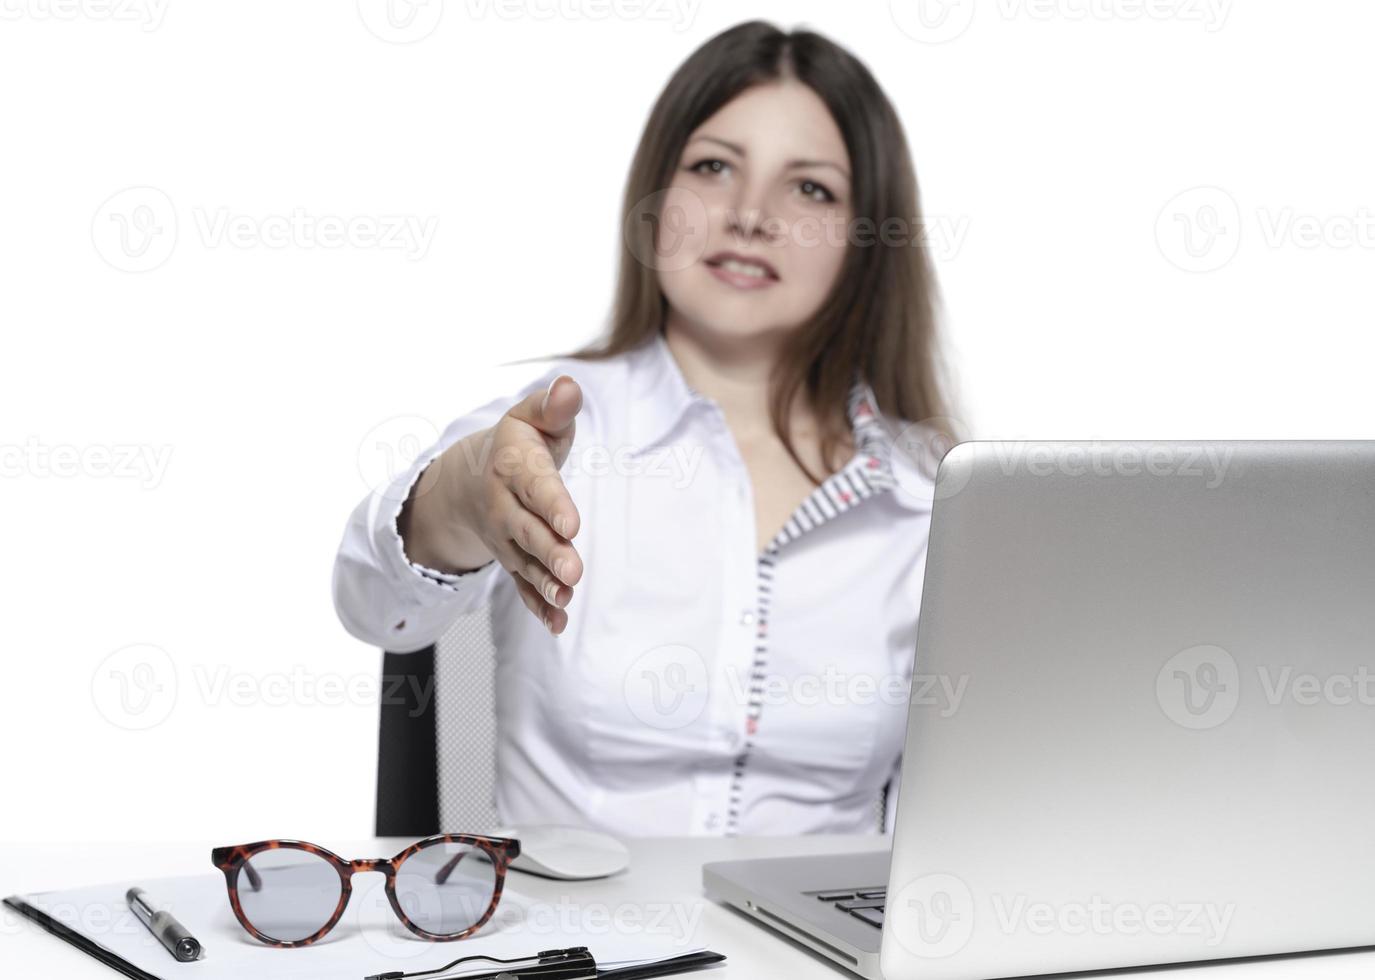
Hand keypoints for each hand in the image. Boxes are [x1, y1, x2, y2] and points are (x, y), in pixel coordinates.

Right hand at [452, 375, 584, 633]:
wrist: (473, 479)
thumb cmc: (520, 444)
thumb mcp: (532, 419)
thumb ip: (553, 407)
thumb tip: (569, 386)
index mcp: (513, 468)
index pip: (535, 486)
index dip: (552, 504)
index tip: (571, 523)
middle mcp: (504, 507)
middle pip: (528, 532)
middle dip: (550, 552)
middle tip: (573, 570)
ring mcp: (507, 538)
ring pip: (526, 563)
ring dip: (546, 584)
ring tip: (566, 598)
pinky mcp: (513, 560)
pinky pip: (523, 586)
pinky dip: (539, 606)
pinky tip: (558, 623)